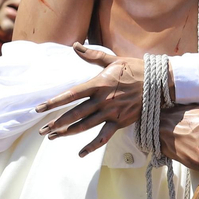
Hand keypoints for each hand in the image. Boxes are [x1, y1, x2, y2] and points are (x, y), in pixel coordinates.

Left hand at [37, 44, 154, 153]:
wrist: (159, 84)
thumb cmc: (135, 69)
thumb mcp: (113, 60)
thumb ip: (92, 55)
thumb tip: (75, 45)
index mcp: (99, 84)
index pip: (71, 95)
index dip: (54, 102)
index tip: (39, 109)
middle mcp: (103, 100)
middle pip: (75, 114)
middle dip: (56, 123)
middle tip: (42, 130)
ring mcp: (111, 113)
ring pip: (85, 126)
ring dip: (67, 133)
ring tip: (52, 137)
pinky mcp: (120, 122)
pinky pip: (103, 137)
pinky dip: (92, 146)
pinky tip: (80, 153)